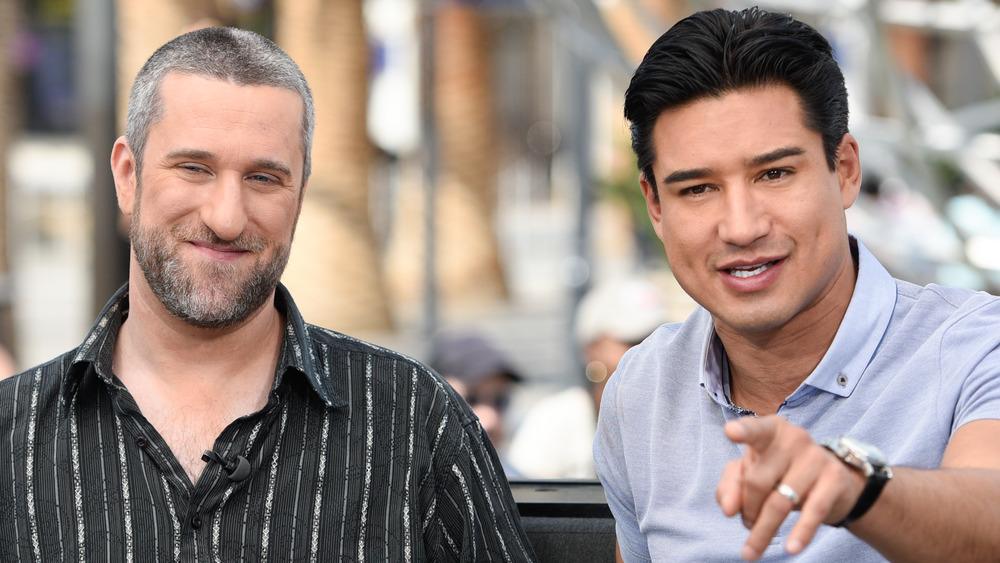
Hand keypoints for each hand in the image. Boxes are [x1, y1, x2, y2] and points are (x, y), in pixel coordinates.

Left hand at [716, 416, 865, 559]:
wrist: (832, 479)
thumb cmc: (779, 471)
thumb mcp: (750, 473)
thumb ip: (730, 486)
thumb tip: (729, 509)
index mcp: (769, 430)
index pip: (755, 429)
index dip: (743, 431)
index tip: (731, 432)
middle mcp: (793, 438)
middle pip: (757, 481)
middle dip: (747, 510)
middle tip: (747, 523)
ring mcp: (817, 457)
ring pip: (780, 502)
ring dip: (763, 530)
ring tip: (753, 550)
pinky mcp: (835, 479)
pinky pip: (813, 511)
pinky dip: (801, 532)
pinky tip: (792, 549)